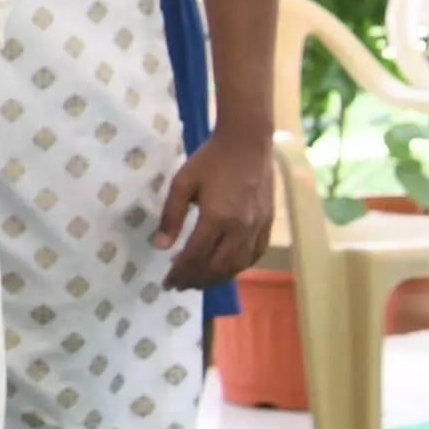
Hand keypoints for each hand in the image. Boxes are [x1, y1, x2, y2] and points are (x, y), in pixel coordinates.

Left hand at [153, 127, 276, 290]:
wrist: (248, 142)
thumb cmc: (210, 160)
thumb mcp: (182, 183)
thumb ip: (171, 216)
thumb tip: (160, 246)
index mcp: (216, 218)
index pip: (194, 256)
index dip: (179, 273)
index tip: (166, 283)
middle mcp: (240, 228)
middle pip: (216, 267)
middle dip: (196, 280)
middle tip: (180, 285)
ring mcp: (257, 227)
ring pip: (237, 265)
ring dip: (217, 278)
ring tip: (199, 282)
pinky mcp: (267, 223)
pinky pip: (254, 255)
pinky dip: (239, 267)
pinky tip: (227, 269)